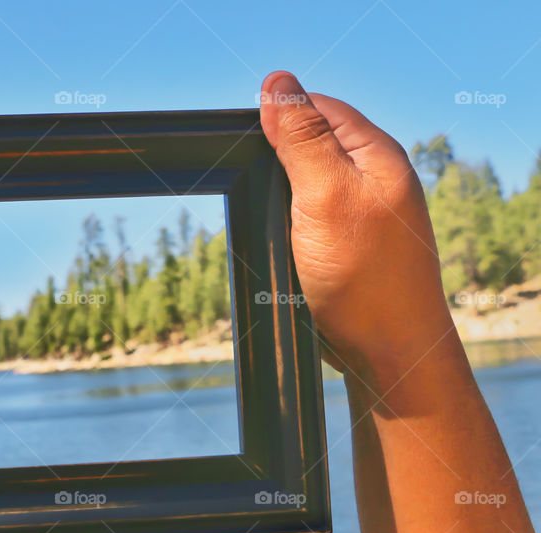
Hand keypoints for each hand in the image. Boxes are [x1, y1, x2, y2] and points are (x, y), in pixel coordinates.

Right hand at [258, 71, 455, 388]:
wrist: (385, 352)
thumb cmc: (364, 277)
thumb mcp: (325, 196)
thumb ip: (301, 139)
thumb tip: (277, 83)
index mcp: (375, 153)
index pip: (316, 108)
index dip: (277, 118)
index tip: (246, 145)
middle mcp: (371, 177)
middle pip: (307, 143)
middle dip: (274, 162)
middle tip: (256, 189)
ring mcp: (360, 212)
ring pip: (301, 184)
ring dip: (277, 198)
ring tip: (269, 221)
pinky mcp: (346, 243)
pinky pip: (305, 217)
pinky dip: (285, 225)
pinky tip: (277, 241)